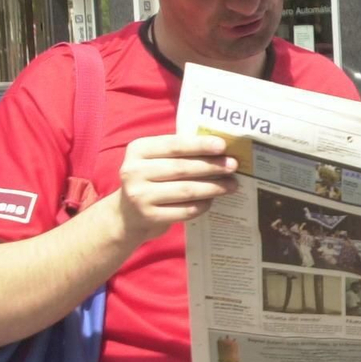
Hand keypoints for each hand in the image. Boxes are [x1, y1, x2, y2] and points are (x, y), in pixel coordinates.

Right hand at [114, 134, 237, 244]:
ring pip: (186, 190)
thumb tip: (219, 149)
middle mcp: (134, 171)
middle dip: (211, 166)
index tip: (222, 145)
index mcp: (138, 150)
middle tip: (233, 166)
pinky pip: (184, 210)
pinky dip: (202, 205)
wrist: (127, 214)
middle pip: (182, 168)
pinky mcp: (149, 216)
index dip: (199, 145)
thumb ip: (179, 152)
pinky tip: (212, 201)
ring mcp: (139, 196)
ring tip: (232, 185)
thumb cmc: (151, 180)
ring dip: (213, 187)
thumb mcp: (155, 160)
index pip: (174, 145)